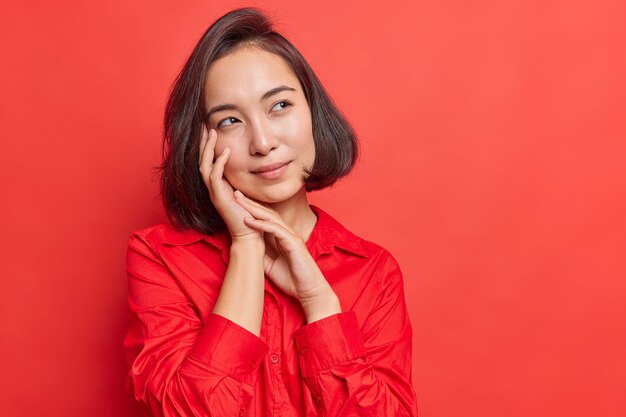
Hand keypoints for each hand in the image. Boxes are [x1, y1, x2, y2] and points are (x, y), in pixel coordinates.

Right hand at [198, 126, 261, 240]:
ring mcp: (215, 193)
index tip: (211, 129)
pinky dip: (219, 163)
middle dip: (204, 143)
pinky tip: (225, 152)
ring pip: (205, 166)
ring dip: (208, 148)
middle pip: (202, 161)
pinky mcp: (220, 198)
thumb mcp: (247, 192)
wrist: (250, 236)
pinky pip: (215, 177)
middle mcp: (213, 189)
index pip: (209, 162)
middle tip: (205, 125)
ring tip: (212, 132)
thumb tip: (254, 163)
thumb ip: (246, 179)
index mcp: (219, 186)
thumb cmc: (252, 216)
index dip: (208, 146)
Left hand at [234, 191, 340, 321]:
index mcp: (283, 237)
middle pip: (267, 213)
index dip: (252, 210)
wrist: (308, 291)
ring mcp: (292, 236)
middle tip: (235, 193)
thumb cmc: (292, 279)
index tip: (237, 203)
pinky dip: (261, 224)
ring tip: (239, 201)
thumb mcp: (270, 265)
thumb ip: (261, 254)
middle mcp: (288, 233)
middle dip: (251, 203)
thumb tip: (246, 248)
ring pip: (271, 217)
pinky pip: (275, 230)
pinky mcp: (294, 243)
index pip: (266, 218)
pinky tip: (248, 220)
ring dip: (254, 209)